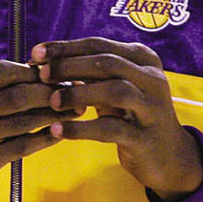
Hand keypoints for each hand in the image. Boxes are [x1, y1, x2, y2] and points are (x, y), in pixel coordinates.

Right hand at [0, 60, 68, 201]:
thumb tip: (28, 72)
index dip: (29, 71)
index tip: (51, 75)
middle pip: (13, 96)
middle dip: (48, 93)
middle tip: (71, 93)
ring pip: (19, 123)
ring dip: (51, 116)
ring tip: (72, 112)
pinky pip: (16, 150)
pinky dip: (41, 140)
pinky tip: (57, 134)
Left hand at [34, 38, 202, 201]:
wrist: (167, 157)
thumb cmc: (130, 115)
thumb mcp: (111, 88)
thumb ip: (87, 73)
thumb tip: (42, 61)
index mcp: (142, 60)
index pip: (99, 45)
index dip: (65, 48)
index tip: (35, 54)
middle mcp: (153, 79)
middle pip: (107, 63)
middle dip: (69, 66)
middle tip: (42, 75)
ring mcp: (153, 108)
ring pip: (114, 90)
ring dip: (78, 93)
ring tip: (53, 101)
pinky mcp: (146, 138)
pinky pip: (111, 128)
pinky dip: (81, 128)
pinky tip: (57, 130)